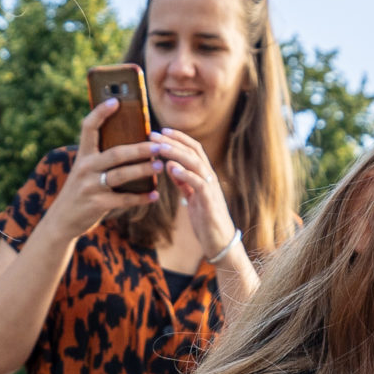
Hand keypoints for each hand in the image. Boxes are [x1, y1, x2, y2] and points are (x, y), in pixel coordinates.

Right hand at [39, 99, 161, 239]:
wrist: (62, 220)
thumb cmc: (81, 190)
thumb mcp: (84, 170)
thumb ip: (100, 157)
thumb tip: (132, 142)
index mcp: (83, 155)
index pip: (88, 127)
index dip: (100, 112)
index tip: (116, 100)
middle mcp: (85, 168)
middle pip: (116, 153)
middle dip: (140, 149)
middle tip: (159, 145)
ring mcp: (90, 186)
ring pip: (121, 175)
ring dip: (143, 170)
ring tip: (160, 166)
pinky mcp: (97, 204)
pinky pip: (124, 199)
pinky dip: (141, 197)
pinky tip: (155, 194)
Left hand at [149, 129, 239, 261]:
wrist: (220, 242)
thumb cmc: (205, 219)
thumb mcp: (191, 196)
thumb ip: (182, 181)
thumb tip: (169, 165)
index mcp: (205, 175)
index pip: (193, 149)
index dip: (178, 138)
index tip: (160, 131)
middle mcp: (209, 177)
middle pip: (193, 151)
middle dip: (172, 141)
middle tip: (153, 134)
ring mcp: (211, 188)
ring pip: (195, 163)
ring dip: (176, 153)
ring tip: (160, 148)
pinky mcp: (209, 202)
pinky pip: (198, 183)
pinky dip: (185, 174)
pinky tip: (171, 169)